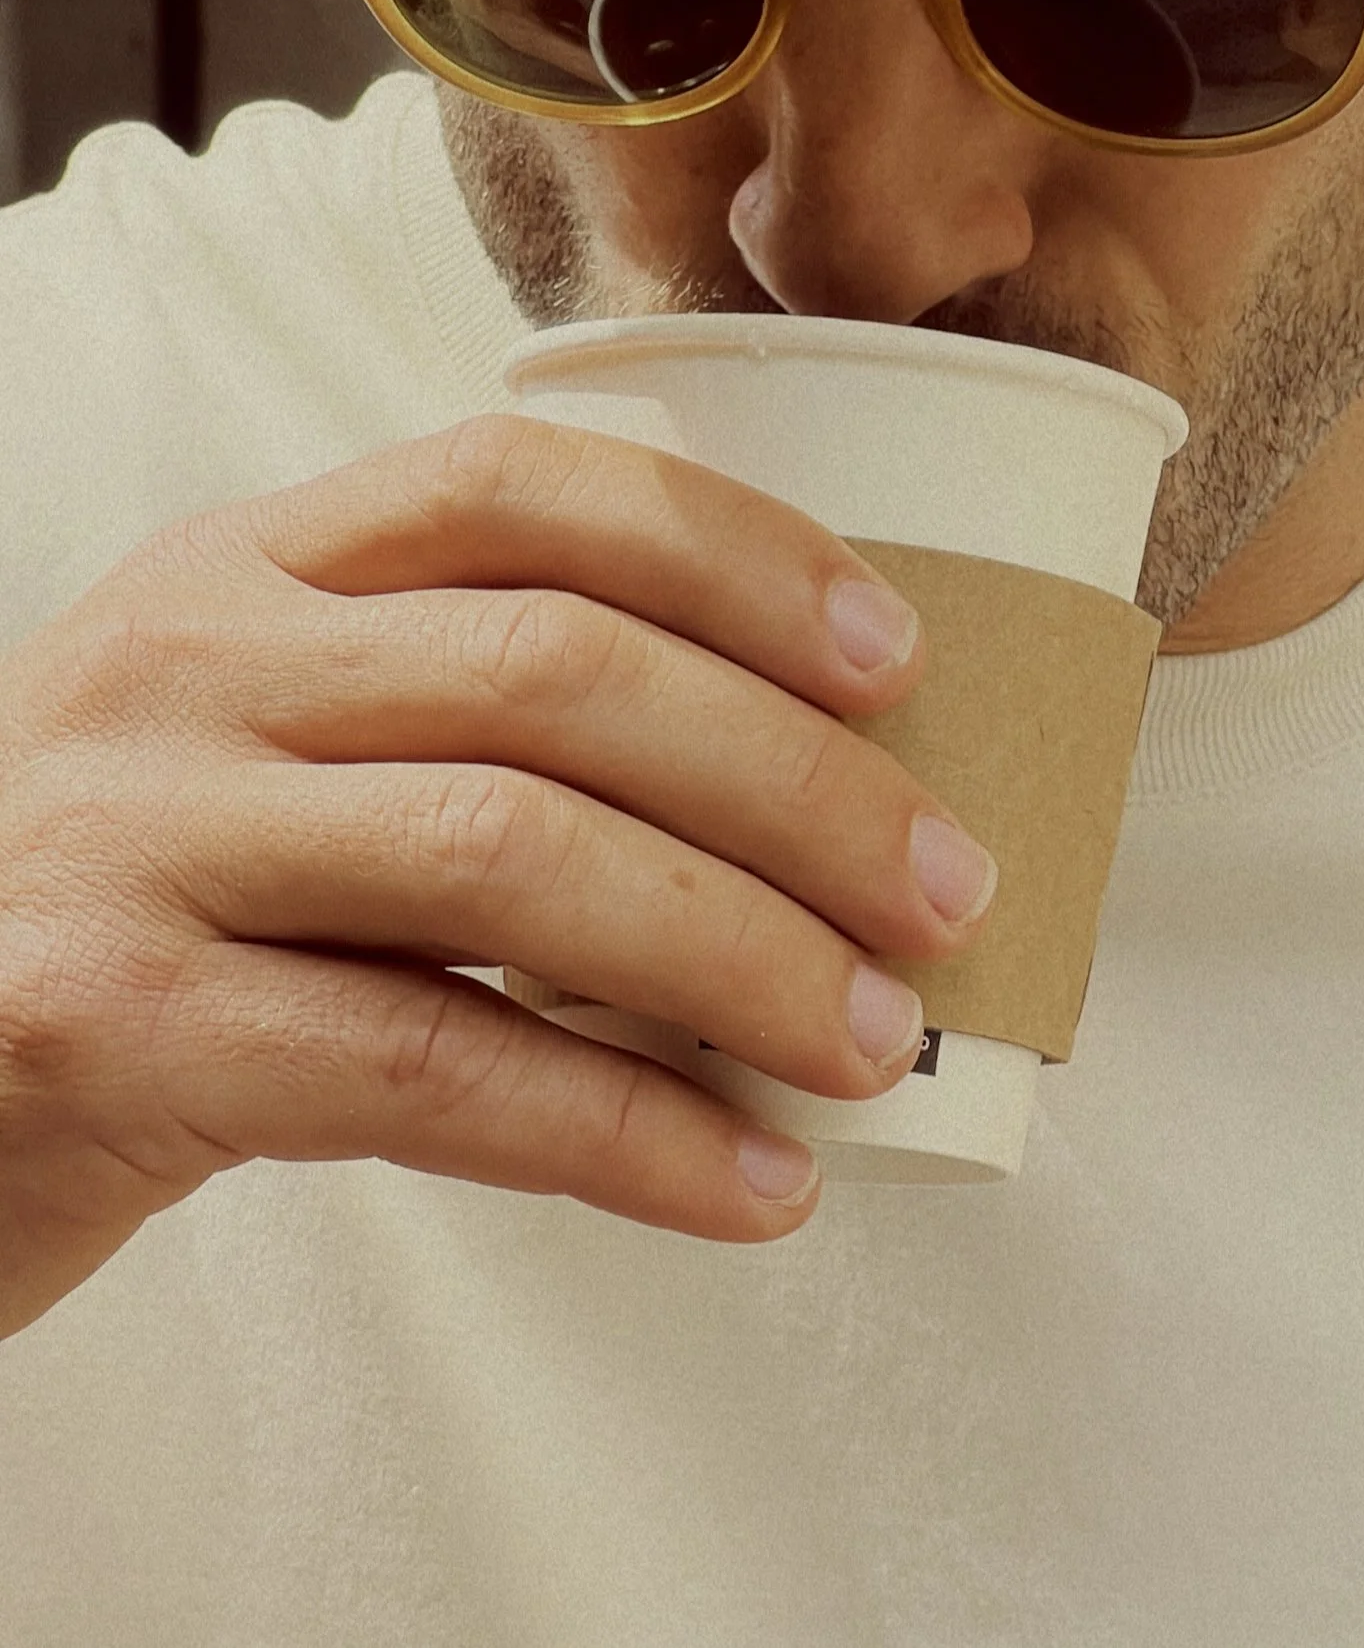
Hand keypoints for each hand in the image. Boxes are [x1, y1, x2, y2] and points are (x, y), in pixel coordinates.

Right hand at [0, 414, 997, 1337]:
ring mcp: (141, 838)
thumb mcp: (253, 742)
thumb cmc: (127, 905)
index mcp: (247, 564)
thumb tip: (799, 797)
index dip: (734, 551)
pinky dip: (623, 1133)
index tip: (893, 652)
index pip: (523, 481)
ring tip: (875, 1037)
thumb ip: (453, 719)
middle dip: (791, 780)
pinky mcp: (115, 1029)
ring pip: (512, 856)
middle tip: (947, 885)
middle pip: (557, 672)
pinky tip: (749, 1184)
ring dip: (739, 952)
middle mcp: (192, 666)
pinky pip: (430, 1072)